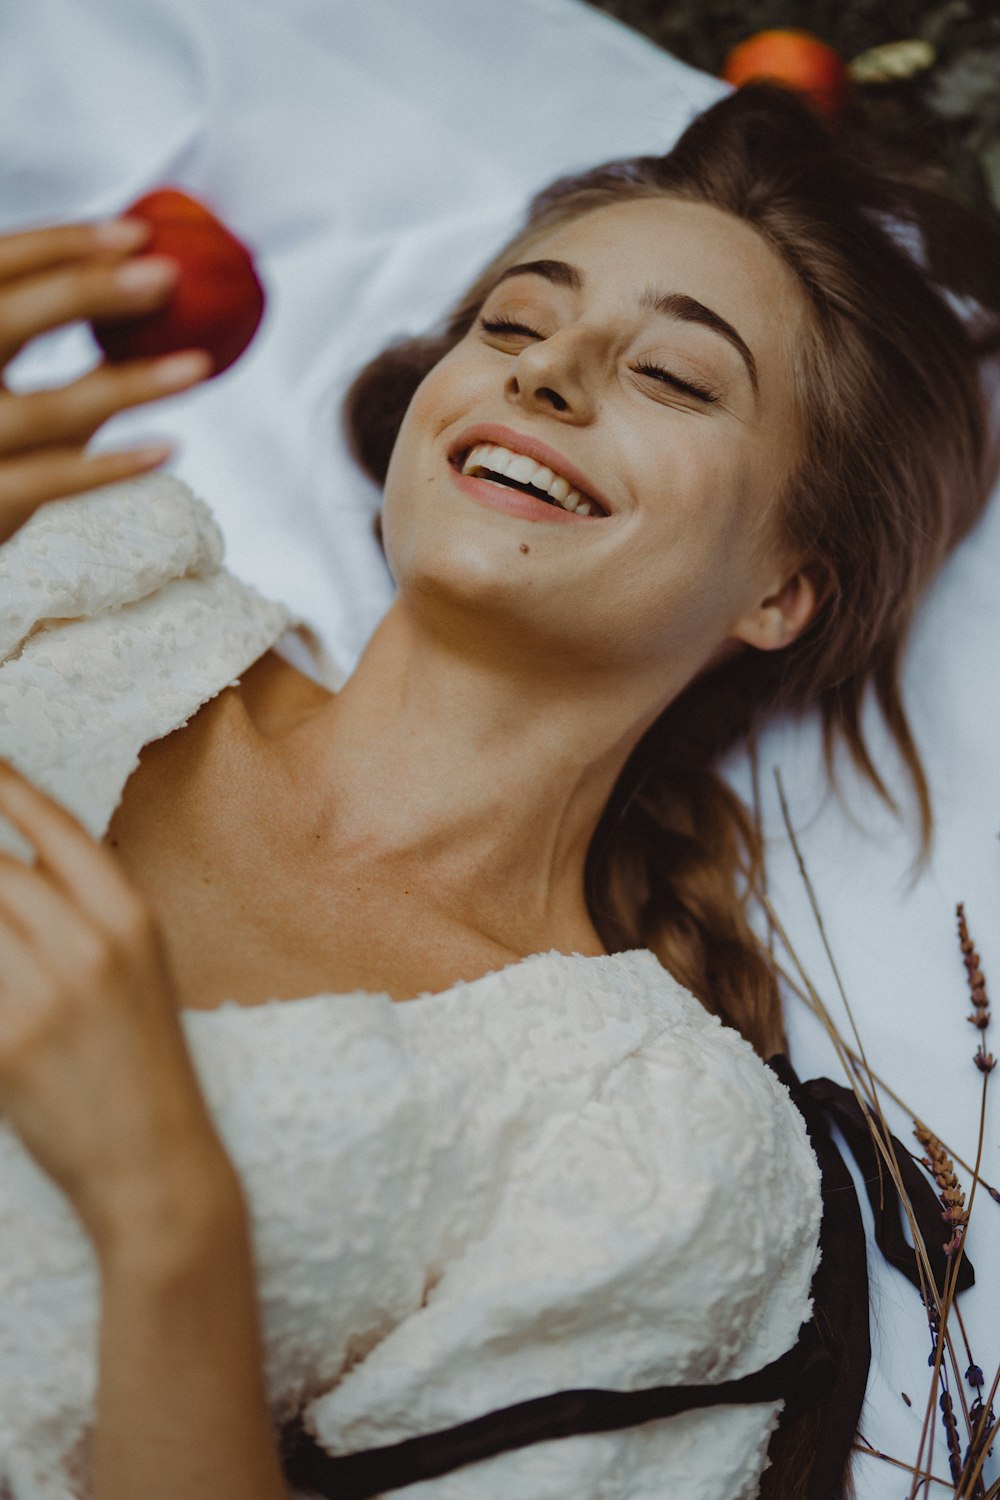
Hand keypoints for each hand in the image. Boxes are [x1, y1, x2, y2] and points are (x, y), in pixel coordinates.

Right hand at [0, 216, 211, 543]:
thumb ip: (39, 329)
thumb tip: (135, 274)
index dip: (63, 243)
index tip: (138, 233)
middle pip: (9, 317)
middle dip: (89, 288)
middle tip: (168, 275)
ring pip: (49, 408)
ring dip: (130, 384)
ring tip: (200, 366)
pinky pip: (54, 480)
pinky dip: (113, 465)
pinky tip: (169, 448)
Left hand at [0, 758, 235, 1259]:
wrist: (154, 1163)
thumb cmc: (140, 1061)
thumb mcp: (137, 968)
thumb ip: (79, 910)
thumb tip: (11, 870)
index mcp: (130, 915)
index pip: (52, 826)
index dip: (5, 787)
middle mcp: (91, 943)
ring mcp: (45, 994)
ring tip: (1, 945)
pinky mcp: (5, 1045)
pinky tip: (0, 986)